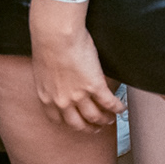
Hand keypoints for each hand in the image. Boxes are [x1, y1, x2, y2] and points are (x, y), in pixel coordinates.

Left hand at [28, 1, 124, 132]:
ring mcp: (79, 96)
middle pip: (78, 124)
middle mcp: (62, 101)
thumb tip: (57, 79)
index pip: (58, 120)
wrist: (55, 35)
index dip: (70, 123)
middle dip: (89, 128)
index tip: (77, 123)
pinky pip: (108, 102)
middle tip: (96, 127)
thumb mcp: (43, 69)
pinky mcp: (94, 86)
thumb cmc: (46, 44)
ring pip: (94, 116)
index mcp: (47, 97)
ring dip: (104, 120)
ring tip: (111, 119)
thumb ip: (50, 80)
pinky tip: (122, 108)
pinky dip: (117, 108)